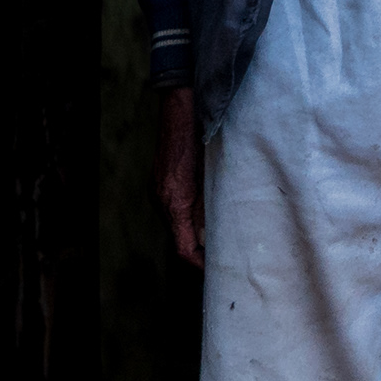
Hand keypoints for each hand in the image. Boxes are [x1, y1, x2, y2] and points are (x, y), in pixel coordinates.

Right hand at [157, 87, 201, 266]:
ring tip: (218, 235)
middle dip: (199, 249)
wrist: (181, 111)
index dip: (199, 264)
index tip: (215, 269)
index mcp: (176, 204)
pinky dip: (188, 215)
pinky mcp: (160, 182)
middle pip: (179, 238)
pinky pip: (173, 207)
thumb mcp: (213, 178)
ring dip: (194, 231)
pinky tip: (206, 210)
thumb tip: (217, 232)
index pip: (184, 249)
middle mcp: (163, 201)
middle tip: (222, 255)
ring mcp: (159, 191)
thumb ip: (212, 207)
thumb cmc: (202, 141)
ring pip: (176, 223)